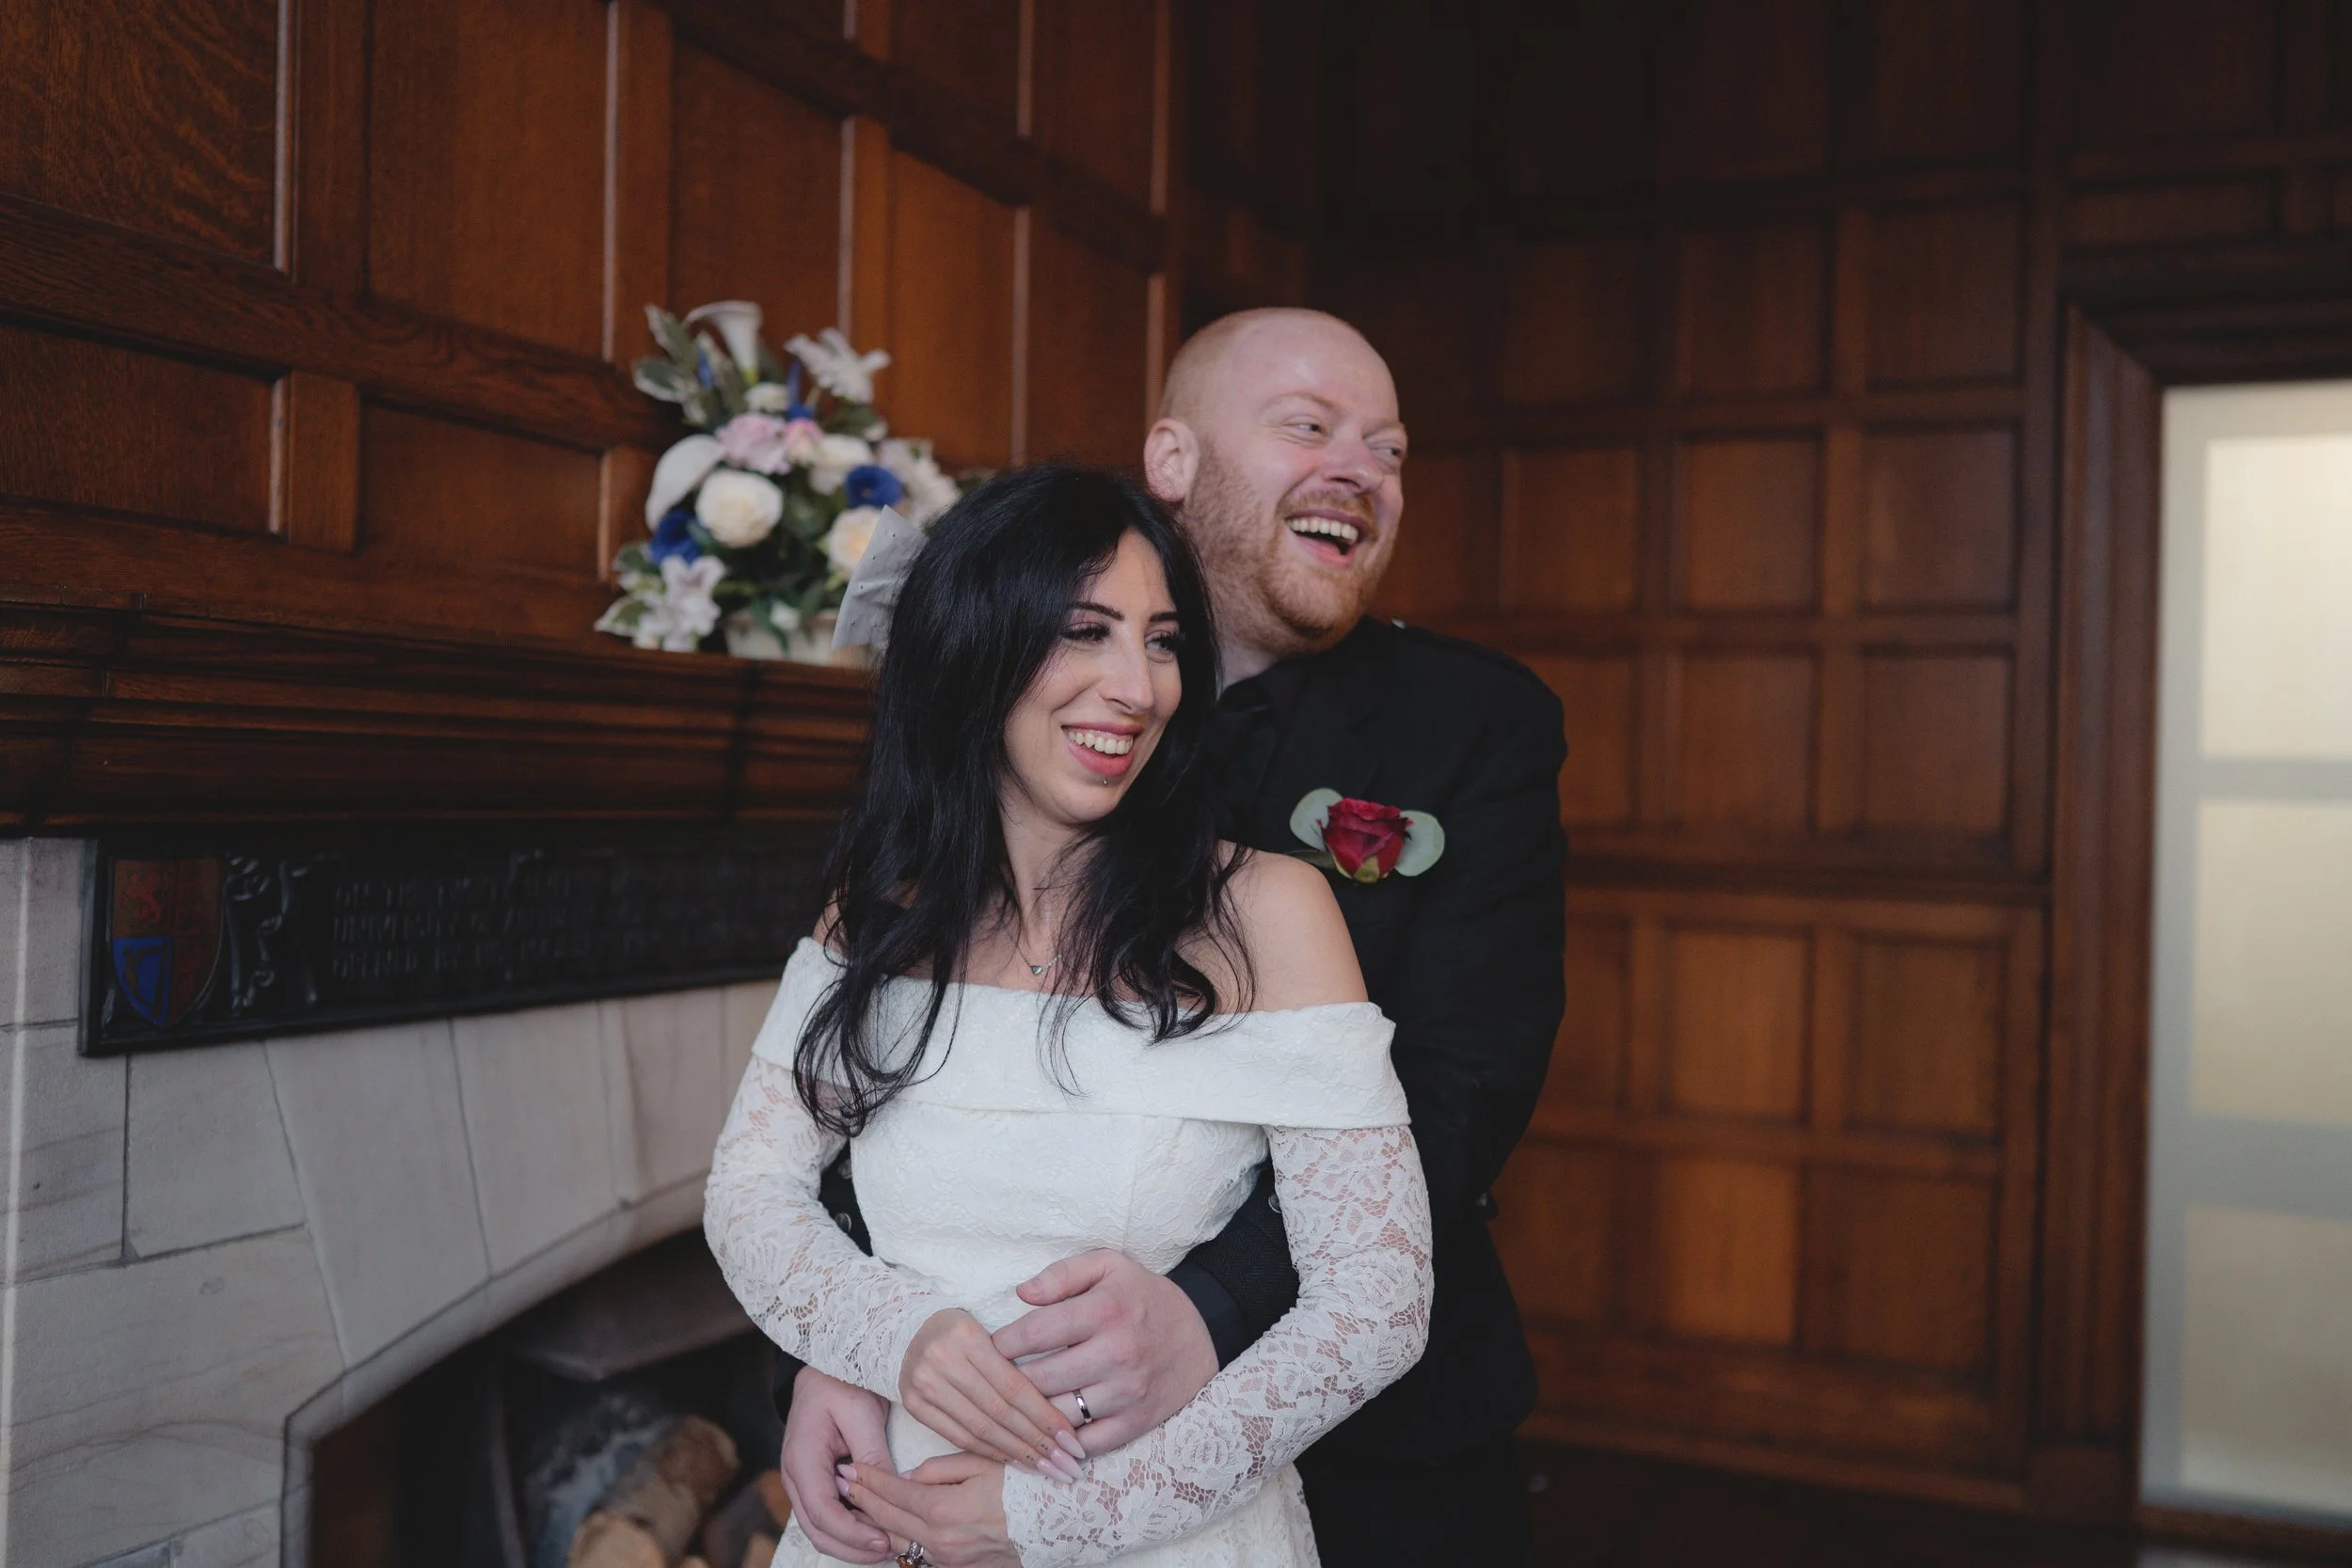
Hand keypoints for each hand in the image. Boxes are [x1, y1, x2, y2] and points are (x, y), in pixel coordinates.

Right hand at [780, 1365, 895, 1561]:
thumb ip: (873, 1455)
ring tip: (887, 1545)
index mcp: (802, 1458)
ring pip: (820, 1528)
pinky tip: (875, 1529)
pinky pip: (826, 1515)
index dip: (851, 1534)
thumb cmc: (841, 1382)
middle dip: (852, 1548)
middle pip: (817, 1530)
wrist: (823, 1368)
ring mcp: (801, 1481)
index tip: (882, 1541)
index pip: (822, 1512)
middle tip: (889, 1550)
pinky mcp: (813, 1481)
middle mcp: (794, 1475)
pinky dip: (848, 1529)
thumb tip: (892, 1494)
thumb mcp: (861, 1412)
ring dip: (850, 1543)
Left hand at [841, 1452, 1018, 1567]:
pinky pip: (921, 1556)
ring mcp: (949, 1560)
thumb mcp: (984, 1463)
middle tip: (843, 1483)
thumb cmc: (1026, 1488)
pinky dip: (902, 1540)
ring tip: (860, 1506)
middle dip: (862, 1500)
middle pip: (888, 1520)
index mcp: (943, 1509)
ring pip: (900, 1542)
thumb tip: (911, 1476)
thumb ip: (941, 1468)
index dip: (868, 1480)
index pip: (893, 1492)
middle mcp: (940, 1541)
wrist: (1061, 1524)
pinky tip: (893, 1528)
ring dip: (877, 1523)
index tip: (850, 1469)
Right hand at [901, 1308, 1085, 1476]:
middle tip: (1066, 1464)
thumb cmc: (963, 1333)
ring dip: (1016, 1453)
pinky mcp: (913, 1405)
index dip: (1045, 1416)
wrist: (910, 1331)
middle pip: (999, 1411)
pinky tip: (1013, 1461)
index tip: (1071, 1439)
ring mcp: (924, 1384)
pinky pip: (957, 1437)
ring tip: (1046, 1468)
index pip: (1014, 1386)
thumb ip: (1016, 1363)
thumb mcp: (990, 1333)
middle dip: (1037, 1442)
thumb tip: (1058, 1408)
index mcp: (968, 1336)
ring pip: (980, 1429)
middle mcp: (943, 1359)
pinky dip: (988, 1452)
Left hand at [992, 1249, 1217, 1454]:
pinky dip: (1060, 1441)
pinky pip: (1085, 1443)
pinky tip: (1044, 1430)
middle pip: (1040, 1379)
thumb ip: (1062, 1274)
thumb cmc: (1143, 1298)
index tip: (990, 1347)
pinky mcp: (1136, 1423)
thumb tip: (1021, 1293)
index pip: (1035, 1333)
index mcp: (1106, 1311)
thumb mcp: (1109, 1267)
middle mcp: (1116, 1354)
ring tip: (1015, 1404)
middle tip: (993, 1380)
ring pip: (1057, 1415)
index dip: (1002, 1343)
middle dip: (1008, 1381)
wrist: (1202, 1337)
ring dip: (1031, 1412)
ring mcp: (1127, 1393)